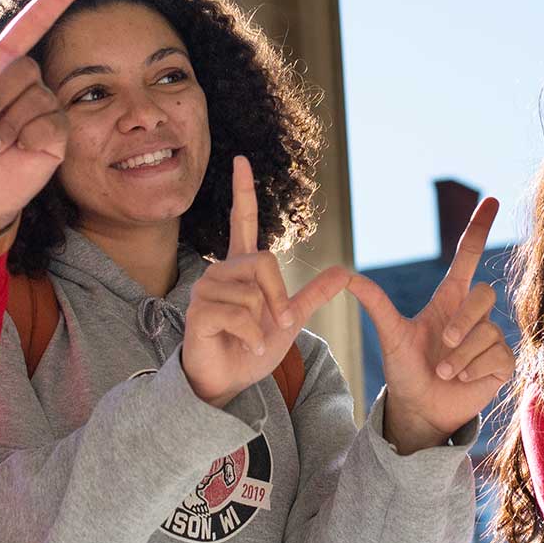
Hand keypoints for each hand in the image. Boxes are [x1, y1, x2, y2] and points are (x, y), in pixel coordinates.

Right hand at [183, 156, 350, 406]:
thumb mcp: (290, 321)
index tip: (241, 160)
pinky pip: (239, 314)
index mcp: (242, 268)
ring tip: (252, 338)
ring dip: (263, 323)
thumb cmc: (252, 349)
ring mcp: (206, 290)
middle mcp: (221, 271)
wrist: (227, 382)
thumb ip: (313, 296)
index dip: (243, 190)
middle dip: (278, 297)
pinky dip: (251, 336)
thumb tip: (345, 271)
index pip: (241, 220)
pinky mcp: (198, 311)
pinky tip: (243, 345)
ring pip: (252, 292)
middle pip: (263, 262)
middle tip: (278, 324)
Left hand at [353, 196, 514, 454]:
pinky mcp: (501, 362)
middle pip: (484, 293)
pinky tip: (461, 379)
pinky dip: (473, 367)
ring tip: (442, 372)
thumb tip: (345, 275)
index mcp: (448, 300)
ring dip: (460, 354)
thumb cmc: (406, 370)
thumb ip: (374, 303)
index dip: (478, 228)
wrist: (419, 409)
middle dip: (463, 319)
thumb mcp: (390, 335)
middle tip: (442, 343)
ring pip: (488, 330)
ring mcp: (489, 337)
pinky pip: (497, 354)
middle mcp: (471, 315)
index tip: (489, 199)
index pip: (468, 257)